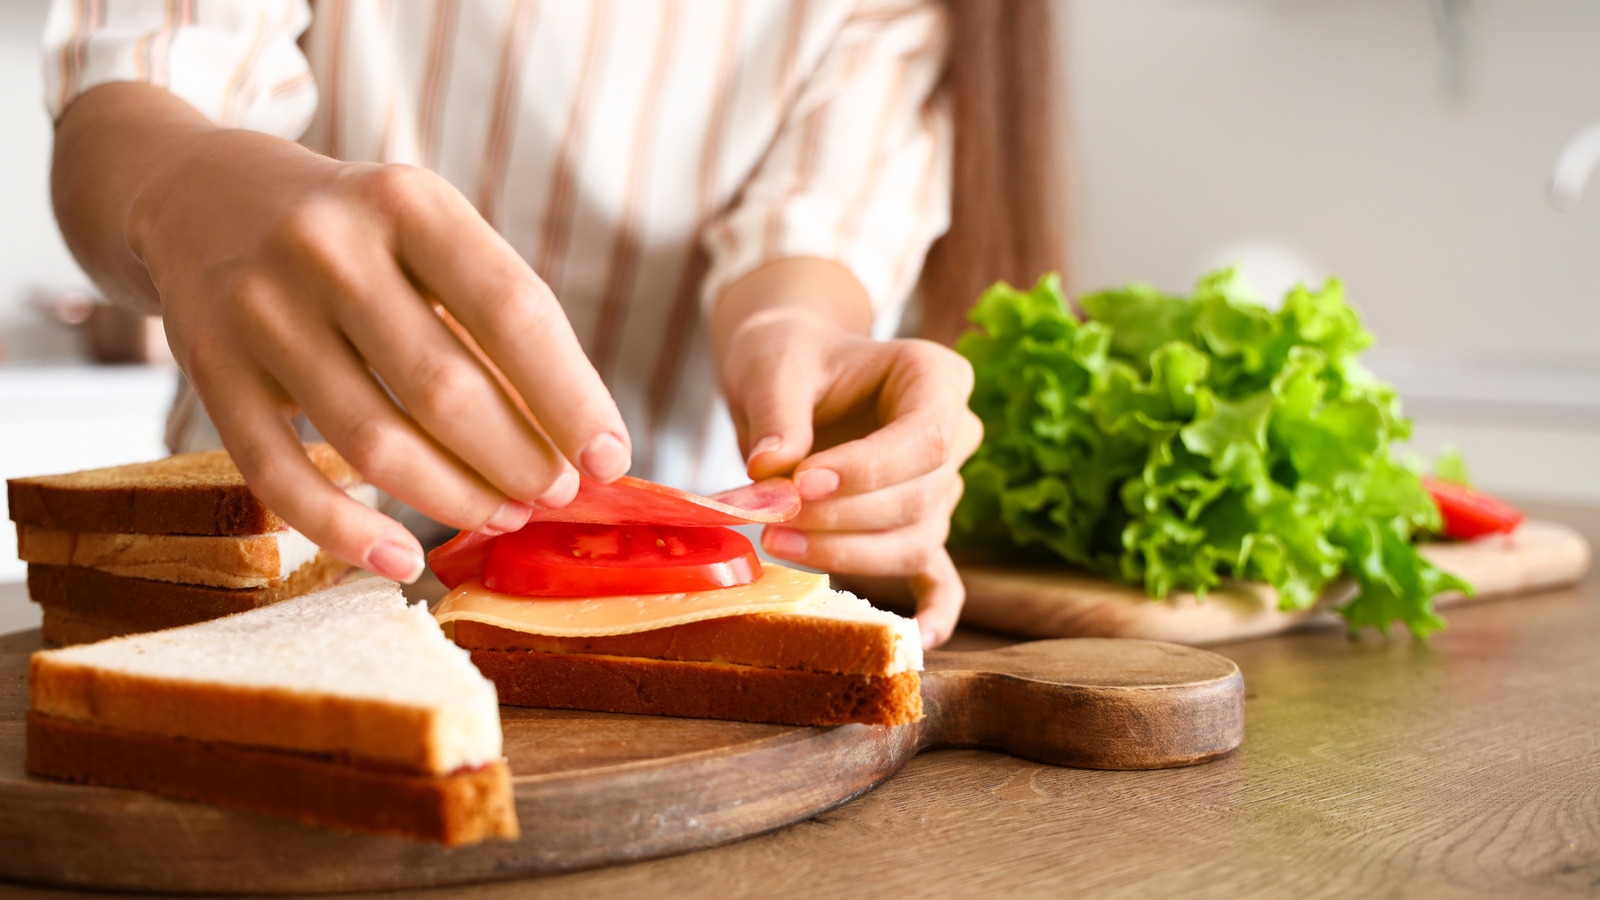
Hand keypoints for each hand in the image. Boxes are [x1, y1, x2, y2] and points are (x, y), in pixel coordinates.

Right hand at [108, 94, 628, 581]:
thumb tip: (579, 447)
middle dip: (517, 460)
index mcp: (408, 202)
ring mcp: (260, 309)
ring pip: (373, 443)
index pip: (512, 311)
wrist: (207, 199)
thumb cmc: (363, 239)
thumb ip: (497, 326)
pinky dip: (348, 533)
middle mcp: (327, 246)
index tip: (611, 459)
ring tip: (501, 515)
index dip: (571, 398)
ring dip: (453, 498)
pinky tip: (404, 558)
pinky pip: (281, 476)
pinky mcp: (210, 370)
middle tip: (553, 494)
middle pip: (445, 388)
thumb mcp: (431, 239)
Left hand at [713, 262, 981, 647]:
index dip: (866, 472)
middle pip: (921, 497)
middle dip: (844, 518)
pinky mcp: (918, 524)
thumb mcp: (776, 364)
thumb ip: (778, 411)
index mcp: (937, 378)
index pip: (925, 439)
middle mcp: (956, 434)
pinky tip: (919, 641)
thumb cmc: (791, 356)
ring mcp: (943, 486)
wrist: (794, 371)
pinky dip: (934, 610)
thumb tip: (771, 468)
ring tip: (778, 545)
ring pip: (918, 539)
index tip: (799, 485)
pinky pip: (940, 575)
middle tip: (770, 519)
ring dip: (851, 555)